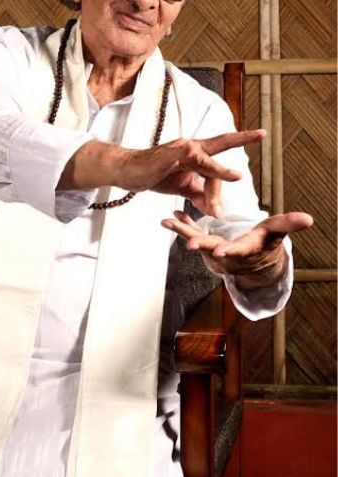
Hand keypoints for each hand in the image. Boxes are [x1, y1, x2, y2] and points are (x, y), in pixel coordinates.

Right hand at [116, 129, 263, 216]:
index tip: (259, 135)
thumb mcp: (181, 187)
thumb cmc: (152, 174)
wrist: (126, 171)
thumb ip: (200, 194)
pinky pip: (199, 163)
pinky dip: (214, 169)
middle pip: (221, 141)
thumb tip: (215, 209)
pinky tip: (227, 173)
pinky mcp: (175, 155)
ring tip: (238, 178)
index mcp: (194, 153)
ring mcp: (183, 149)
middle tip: (263, 134)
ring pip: (210, 161)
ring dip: (223, 173)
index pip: (219, 148)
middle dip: (243, 137)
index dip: (238, 142)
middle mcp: (191, 147)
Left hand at [162, 210, 312, 288]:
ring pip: (197, 240)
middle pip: (213, 249)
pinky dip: (182, 225)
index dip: (230, 251)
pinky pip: (192, 233)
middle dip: (201, 245)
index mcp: (247, 249)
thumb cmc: (266, 242)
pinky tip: (171, 216)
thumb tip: (309, 219)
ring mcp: (213, 250)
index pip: (239, 251)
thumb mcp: (277, 231)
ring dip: (182, 231)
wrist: (253, 260)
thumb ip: (290, 224)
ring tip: (168, 221)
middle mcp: (227, 253)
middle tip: (189, 244)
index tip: (219, 252)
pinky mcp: (205, 244)